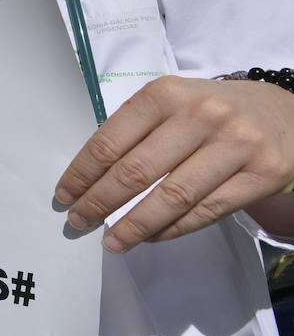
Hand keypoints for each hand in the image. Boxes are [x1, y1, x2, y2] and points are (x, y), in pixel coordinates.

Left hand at [56, 76, 293, 252]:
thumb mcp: (174, 104)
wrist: (288, 114)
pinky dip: (173, 229)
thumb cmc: (214, 112)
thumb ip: (137, 130)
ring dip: (135, 225)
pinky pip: (207, 211)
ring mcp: (236, 144)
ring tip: (112, 242)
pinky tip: (152, 237)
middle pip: (136, 171)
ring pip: (172, 196)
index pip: (111, 140)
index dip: (83, 173)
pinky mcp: (264, 173)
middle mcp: (202, 114)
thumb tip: (89, 176)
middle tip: (78, 222)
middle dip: (100, 202)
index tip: (64, 195)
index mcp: (167, 93)